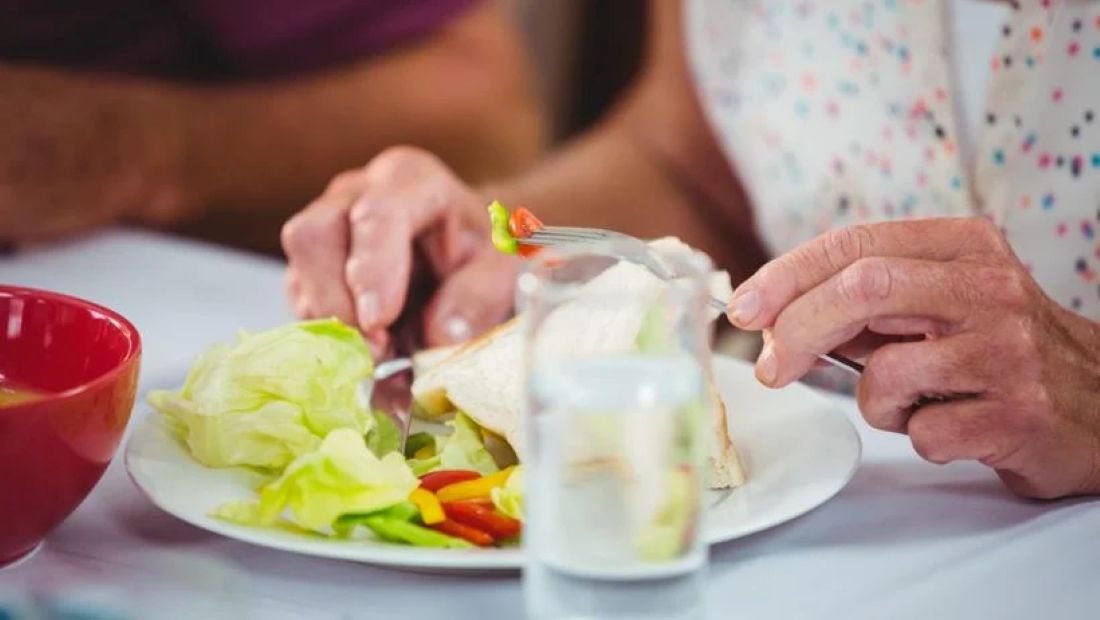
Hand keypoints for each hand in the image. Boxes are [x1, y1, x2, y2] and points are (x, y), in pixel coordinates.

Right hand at [281, 146, 516, 354]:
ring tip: (383, 361)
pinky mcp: (311, 268)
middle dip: (337, 302)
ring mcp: (326, 229)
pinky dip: (330, 339)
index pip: (376, 214)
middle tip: (375, 351)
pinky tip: (369, 359)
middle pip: (313, 235)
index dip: (371, 269)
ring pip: (300, 276)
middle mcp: (355, 194)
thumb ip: (479, 296)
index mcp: (410, 181)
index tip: (379, 321)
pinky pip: (301, 304)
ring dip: (333, 328)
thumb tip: (438, 335)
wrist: (468, 251)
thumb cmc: (484, 252)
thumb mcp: (503, 270)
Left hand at [727, 218, 1099, 498]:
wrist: (1099, 403)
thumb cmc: (999, 349)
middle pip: (861, 289)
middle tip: (773, 366)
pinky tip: (953, 423)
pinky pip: (922, 431)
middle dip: (797, 329)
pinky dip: (917, 435)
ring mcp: (1007, 349)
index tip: (745, 308)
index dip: (787, 275)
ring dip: (873, 401)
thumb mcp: (941, 300)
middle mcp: (988, 287)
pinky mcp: (1018, 413)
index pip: (854, 243)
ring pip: (884, 373)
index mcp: (963, 246)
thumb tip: (772, 316)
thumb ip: (868, 300)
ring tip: (911, 401)